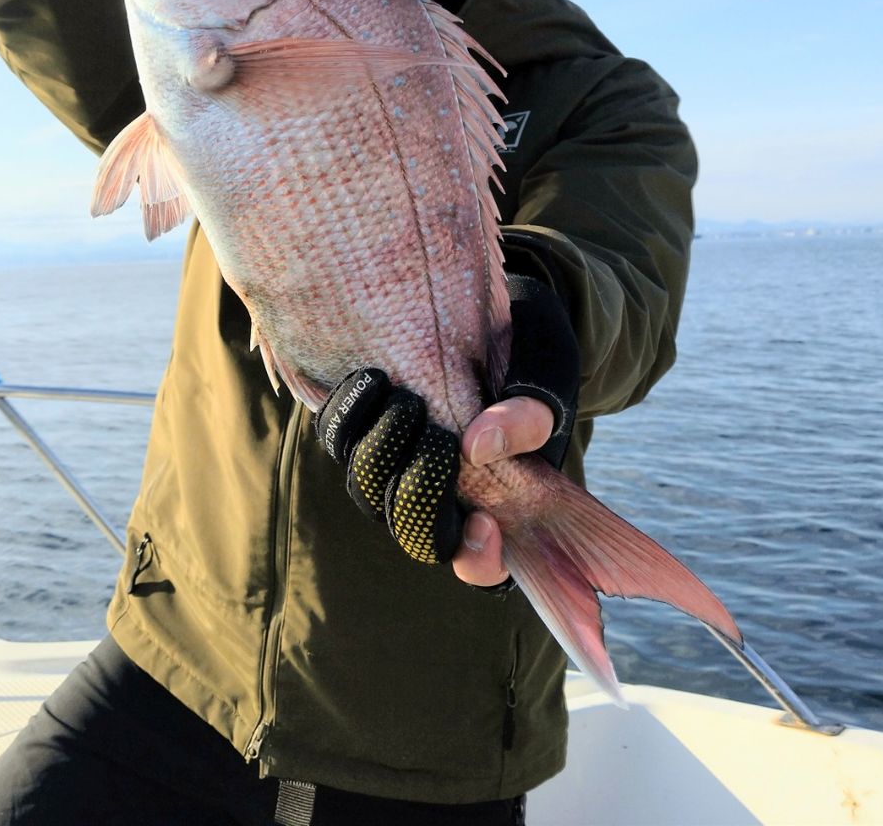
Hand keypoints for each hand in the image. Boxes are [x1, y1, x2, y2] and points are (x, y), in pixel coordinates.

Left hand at [315, 272, 581, 578]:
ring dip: (384, 449)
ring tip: (409, 401)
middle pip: (413, 530)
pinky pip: (338, 436)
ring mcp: (393, 468)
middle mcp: (435, 498)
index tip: (486, 525)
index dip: (478, 558)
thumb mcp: (543, 384)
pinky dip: (351, 412)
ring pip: (368, 488)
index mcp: (493, 503)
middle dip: (422, 489)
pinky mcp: (361, 428)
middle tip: (444, 439)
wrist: (493, 318)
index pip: (480, 563)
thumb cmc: (525, 364)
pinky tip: (374, 380)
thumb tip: (478, 448)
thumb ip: (526, 418)